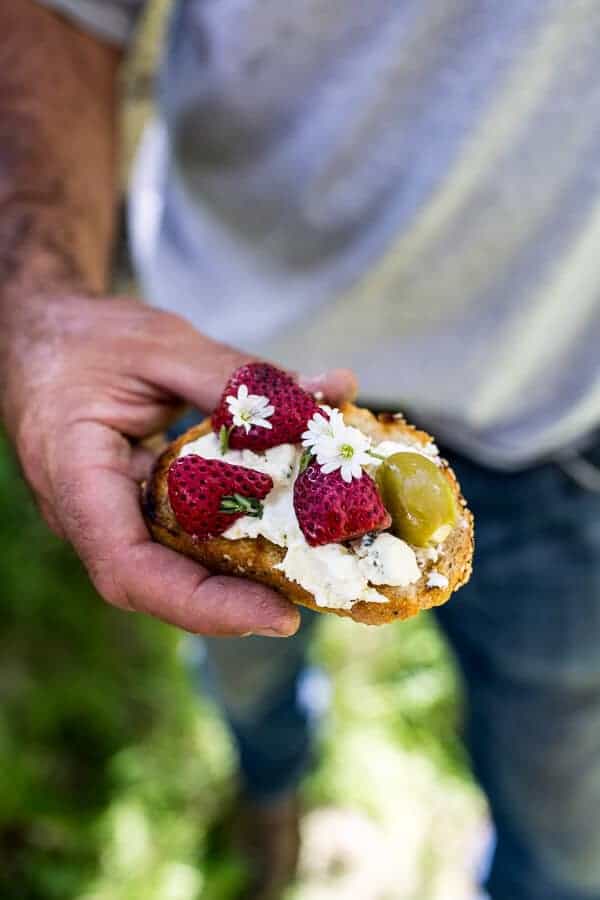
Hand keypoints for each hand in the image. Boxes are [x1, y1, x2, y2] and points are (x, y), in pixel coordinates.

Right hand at [2, 294, 355, 636]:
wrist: (40, 334)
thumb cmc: (86, 339)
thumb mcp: (163, 346)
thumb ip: (241, 376)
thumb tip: (335, 388)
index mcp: (76, 475)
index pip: (128, 567)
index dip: (203, 604)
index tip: (277, 615)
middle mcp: (89, 514)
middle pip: (160, 583)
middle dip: (238, 601)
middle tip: (316, 595)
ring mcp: (112, 515)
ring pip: (174, 566)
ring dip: (241, 576)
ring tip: (313, 572)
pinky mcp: (134, 505)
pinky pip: (181, 535)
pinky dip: (234, 534)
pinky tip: (287, 524)